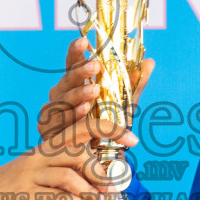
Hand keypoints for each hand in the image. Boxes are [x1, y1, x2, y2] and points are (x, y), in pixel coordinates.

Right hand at [0, 112, 137, 199]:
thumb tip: (101, 175)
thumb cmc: (12, 190)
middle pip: (78, 148)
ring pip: (70, 174)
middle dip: (102, 166)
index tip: (133, 137)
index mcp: (46, 146)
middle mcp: (39, 154)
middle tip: (116, 183)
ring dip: (92, 191)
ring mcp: (30, 173)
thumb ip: (66, 170)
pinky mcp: (24, 194)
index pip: (81, 127)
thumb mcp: (39, 173)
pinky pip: (57, 197)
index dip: (108, 128)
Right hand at [37, 37, 155, 140]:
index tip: (83, 41)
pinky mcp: (48, 129)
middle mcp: (60, 94)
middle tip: (96, 66)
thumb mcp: (123, 104)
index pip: (72, 63)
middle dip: (81, 72)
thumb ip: (134, 84)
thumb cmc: (104, 126)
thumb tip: (150, 62)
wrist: (94, 158)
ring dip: (79, 94)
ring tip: (94, 91)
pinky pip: (61, 120)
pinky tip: (85, 111)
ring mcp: (52, 111)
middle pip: (67, 79)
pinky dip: (74, 115)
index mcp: (74, 84)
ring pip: (63, 99)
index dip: (75, 51)